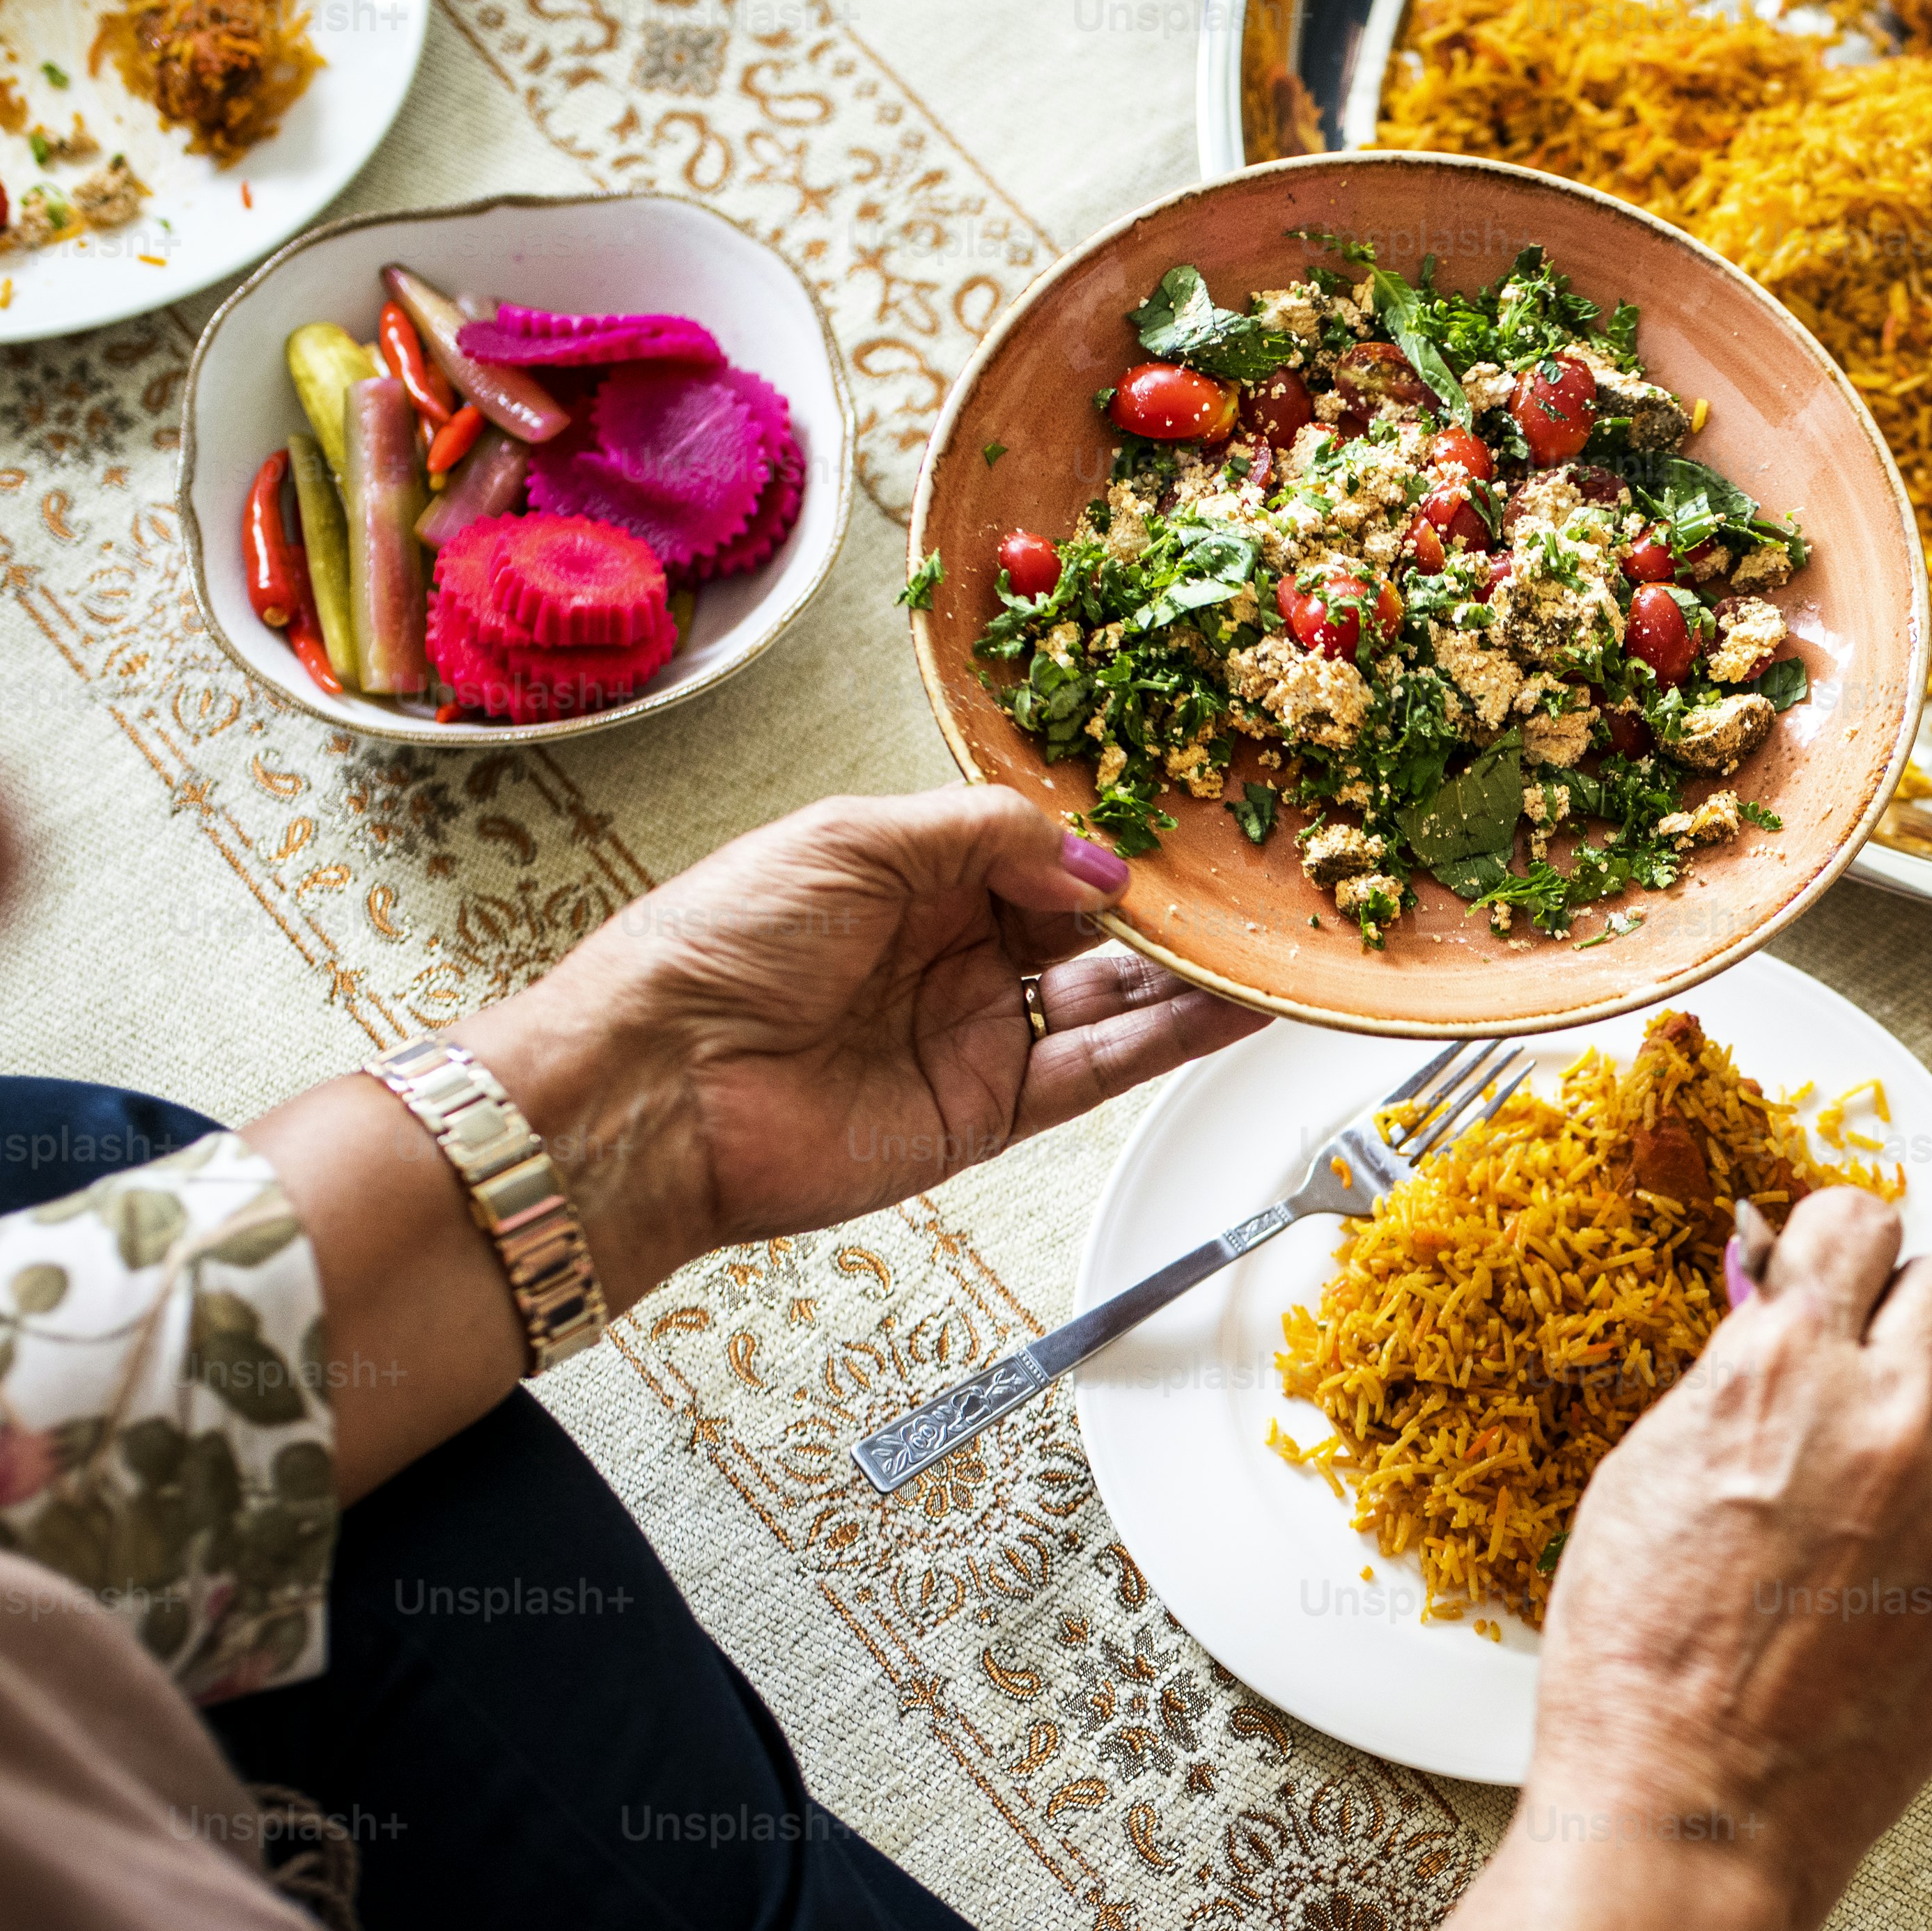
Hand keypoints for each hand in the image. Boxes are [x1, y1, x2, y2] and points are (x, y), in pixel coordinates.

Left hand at [466, 786, 1260, 1303]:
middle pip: (1088, 923)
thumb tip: (1095, 864)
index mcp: (909, 872)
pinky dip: (1174, 1041)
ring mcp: (973, 1031)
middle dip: (1168, 905)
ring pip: (1113, 998)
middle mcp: (949, 950)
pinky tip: (1235, 1008)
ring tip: (1273, 944)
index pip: (1039, 848)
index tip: (1185, 819)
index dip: (1109, 838)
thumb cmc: (716, 948)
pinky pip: (1103, 1068)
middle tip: (1251, 881)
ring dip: (1193, 974)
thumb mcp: (854, 842)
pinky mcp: (988, 1111)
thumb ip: (985, 837)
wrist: (658, 1088)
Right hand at [1527, 1187, 1931, 1930]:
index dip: (1842, 1250)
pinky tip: (1924, 1540)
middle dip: (1908, 1316)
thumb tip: (1786, 1310)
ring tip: (1905, 1464)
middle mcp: (1892, 1412)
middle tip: (1873, 1369)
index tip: (1839, 1274)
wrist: (1694, 1807)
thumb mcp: (1648, 1472)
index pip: (1858, 1222)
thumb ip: (1737, 1376)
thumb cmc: (1640, 1657)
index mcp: (1783, 1365)